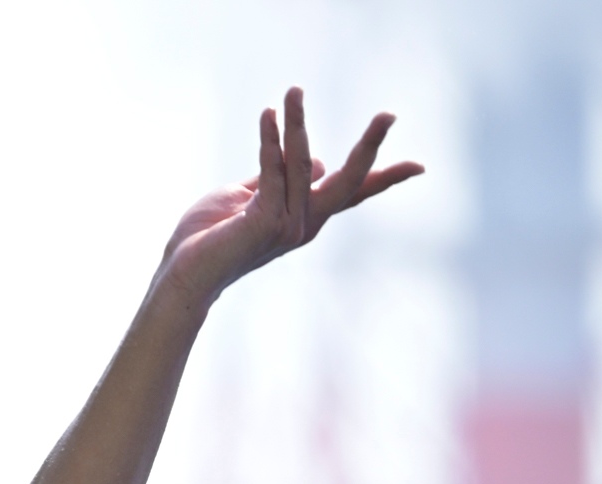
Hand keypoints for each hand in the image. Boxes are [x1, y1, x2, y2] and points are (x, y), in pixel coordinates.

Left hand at [157, 88, 420, 301]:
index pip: (352, 193)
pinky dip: (271, 142)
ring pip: (303, 165)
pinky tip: (269, 116)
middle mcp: (305, 224)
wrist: (182, 273)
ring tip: (293, 91)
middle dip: (369, 147)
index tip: (420, 166)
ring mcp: (289, 226)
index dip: (384, 178)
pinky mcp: (266, 223)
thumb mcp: (246, 196)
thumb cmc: (208, 236)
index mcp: (305, 217)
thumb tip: (309, 159)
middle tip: (389, 114)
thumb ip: (274, 176)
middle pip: (350, 182)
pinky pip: (273, 172)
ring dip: (295, 125)